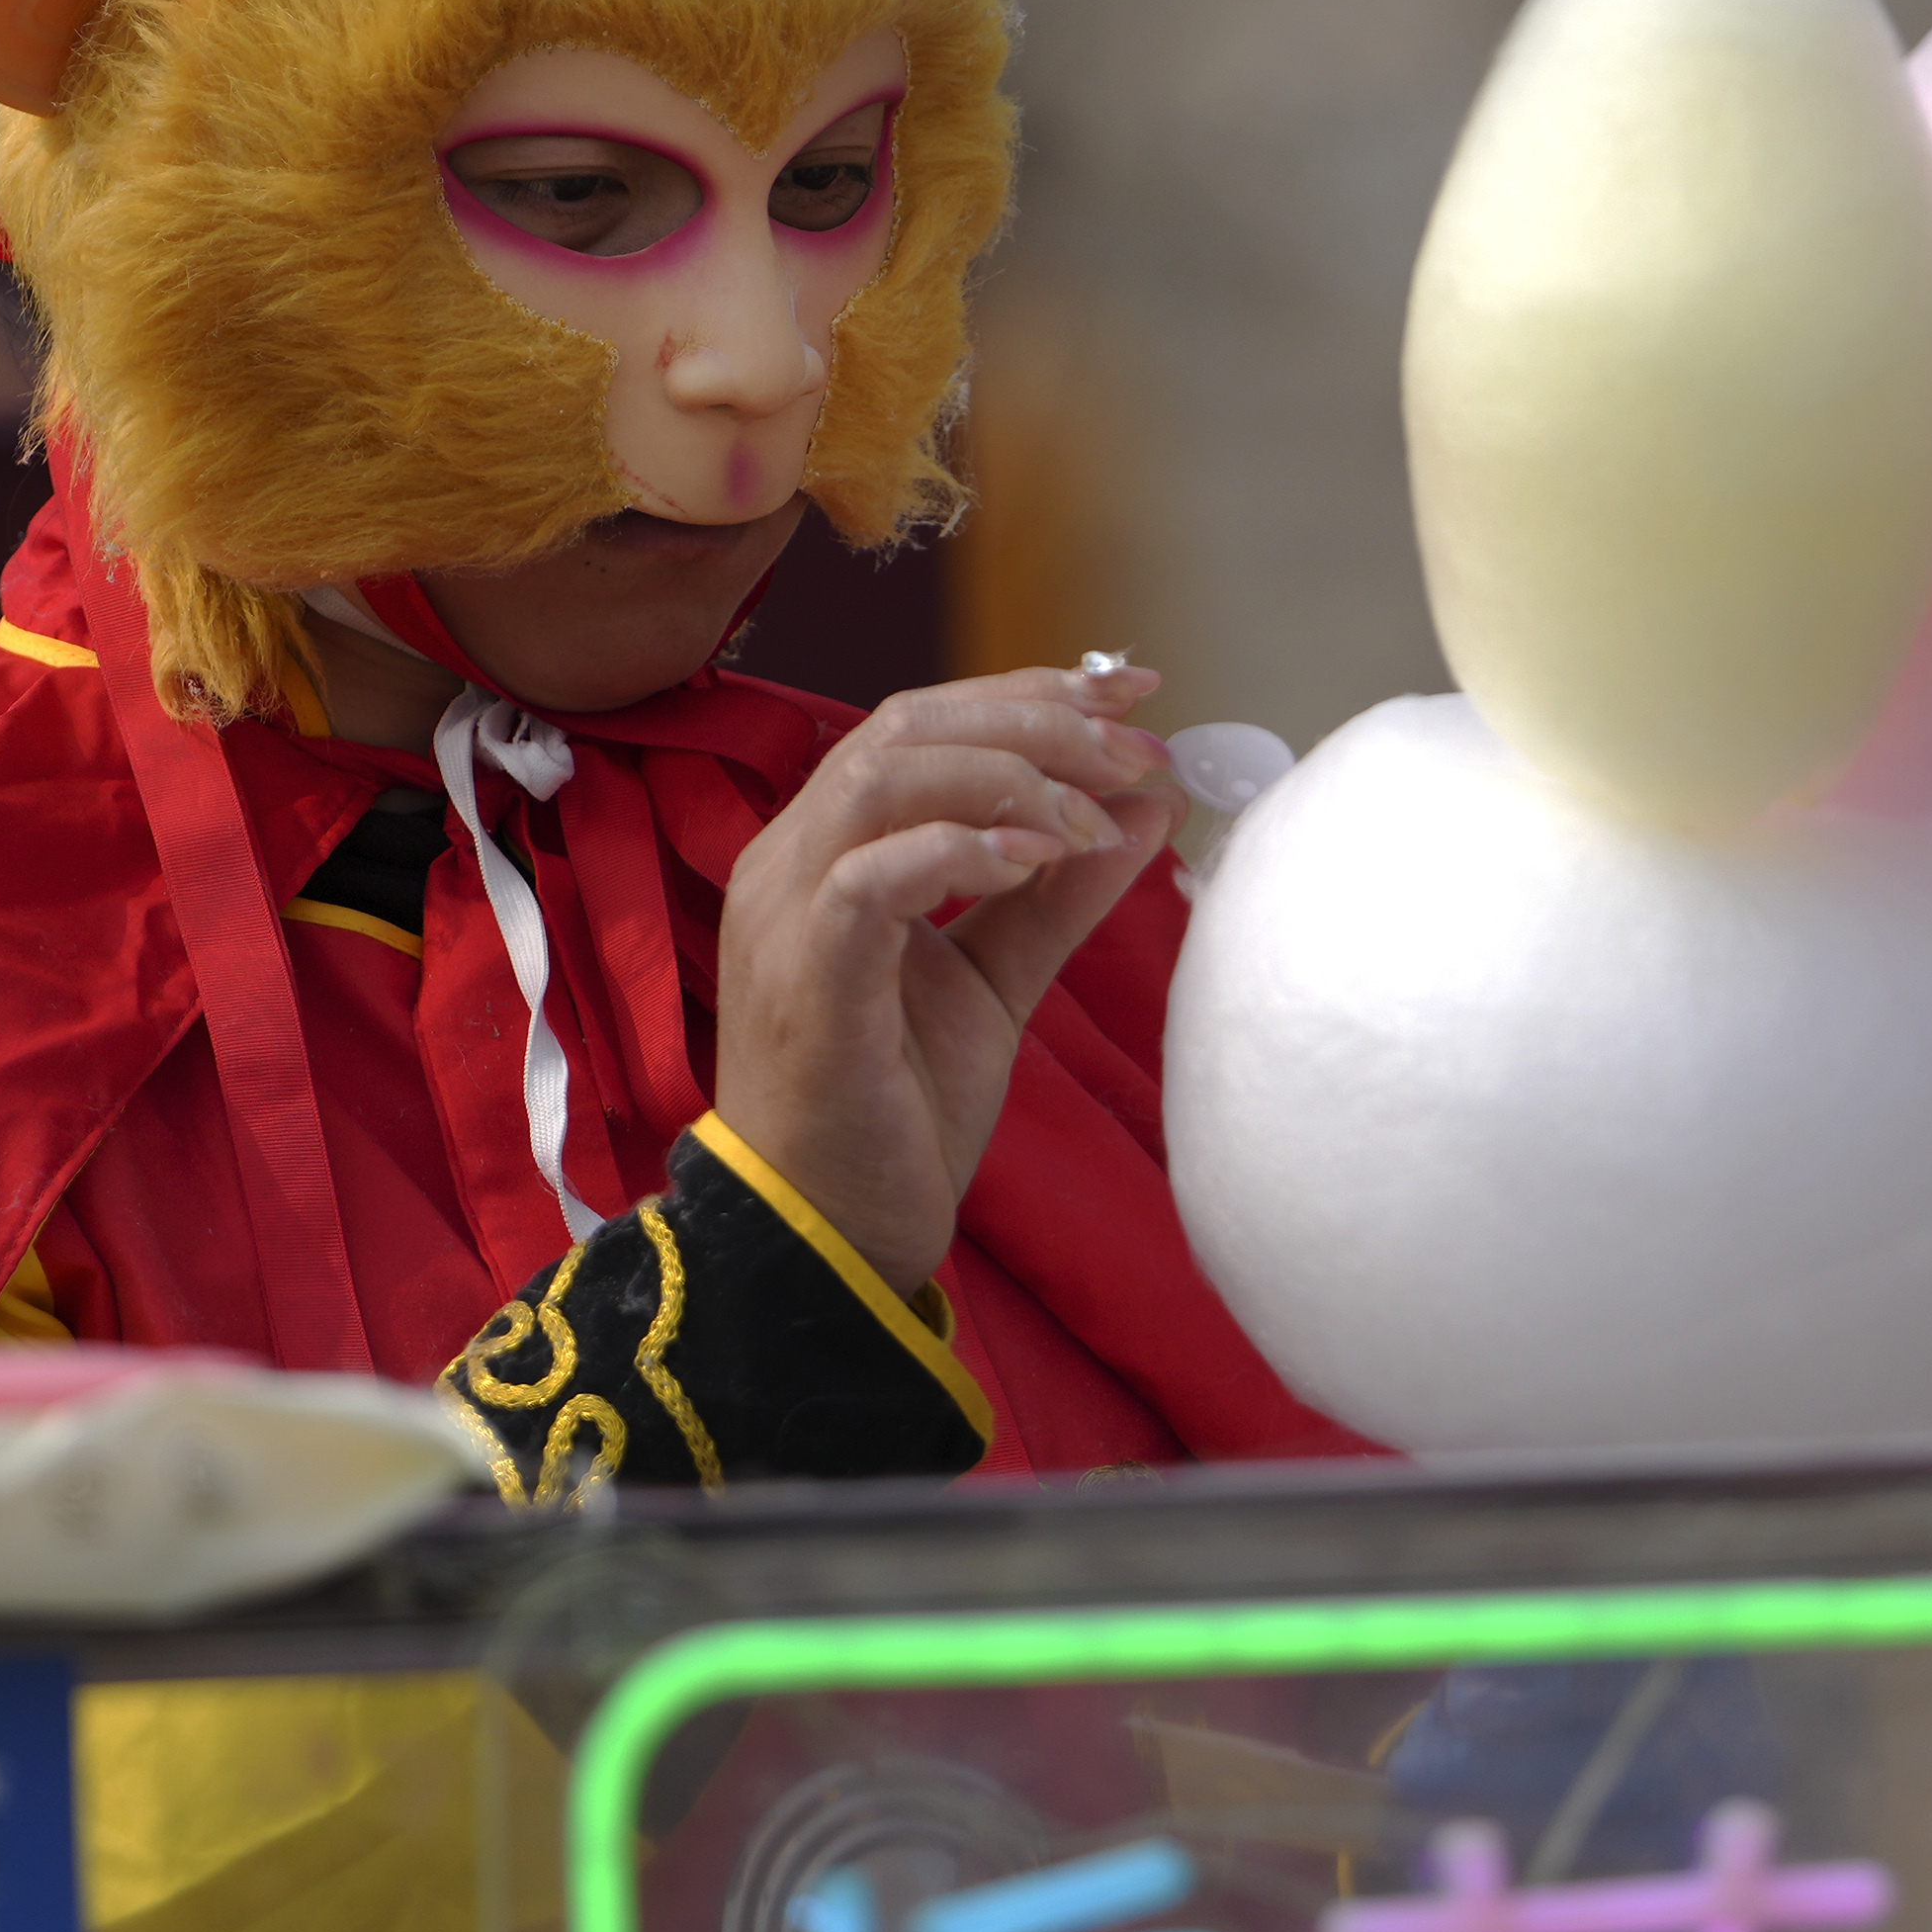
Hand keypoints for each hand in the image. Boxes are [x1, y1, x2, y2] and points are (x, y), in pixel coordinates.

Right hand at [710, 662, 1181, 1291]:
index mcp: (826, 850)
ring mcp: (785, 914)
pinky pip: (871, 875)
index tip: (1136, 699)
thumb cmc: (895, 1111)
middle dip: (1038, 723)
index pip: (921, 723)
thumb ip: (1059, 896)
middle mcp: (789, 860)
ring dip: (1009, 778)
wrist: (831, 1235)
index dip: (1032, 695)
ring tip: (1089, 823)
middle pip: (907, 725)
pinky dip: (960, 849)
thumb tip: (1146, 810)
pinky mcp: (805, 977)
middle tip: (1136, 756)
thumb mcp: (996, 983)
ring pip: (884, 775)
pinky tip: (1033, 863)